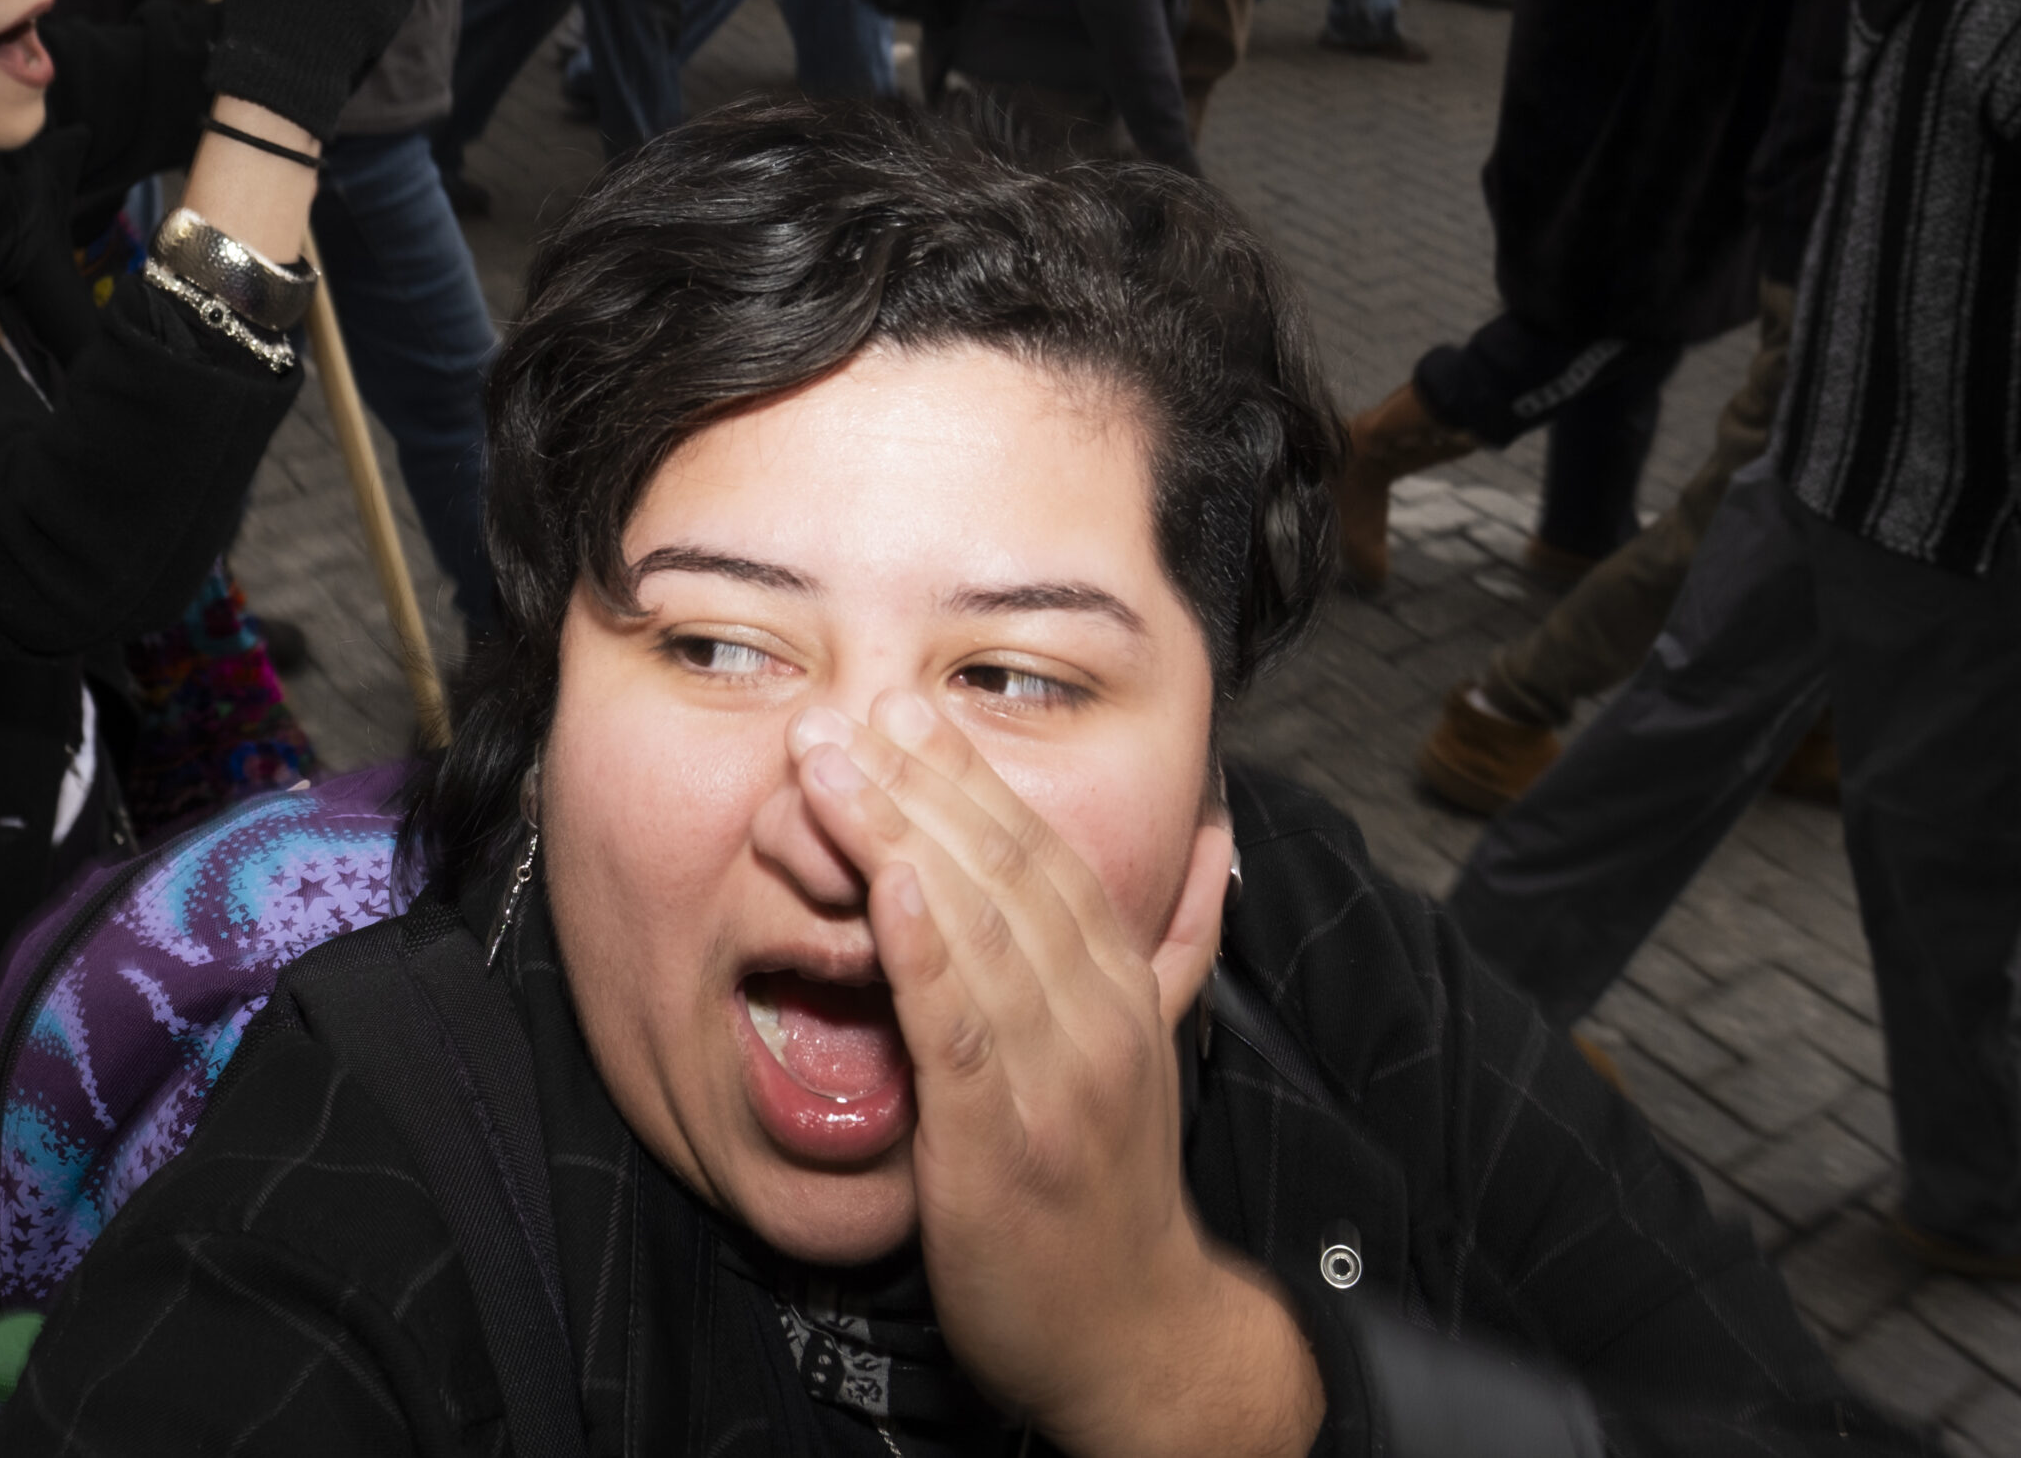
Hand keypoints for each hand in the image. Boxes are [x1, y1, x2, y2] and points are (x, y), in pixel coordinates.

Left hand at [789, 693, 1323, 1457]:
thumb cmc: (1112, 1189)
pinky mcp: (1004, 1141)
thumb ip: (1173, 939)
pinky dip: (922, 950)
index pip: (1043, 852)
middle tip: (843, 716)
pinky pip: (960, 1028)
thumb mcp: (1152, 1048)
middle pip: (1004, 870)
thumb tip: (1216, 833)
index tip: (902, 710)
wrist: (1134, 1336)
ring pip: (975, 928)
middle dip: (918, 782)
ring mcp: (1056, 1076)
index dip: (969, 774)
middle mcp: (1097, 1015)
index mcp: (1121, 986)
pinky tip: (884, 887)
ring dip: (895, 836)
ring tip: (829, 770)